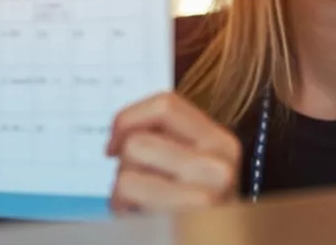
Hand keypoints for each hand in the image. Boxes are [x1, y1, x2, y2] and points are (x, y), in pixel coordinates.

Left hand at [106, 92, 242, 213]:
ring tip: (137, 208)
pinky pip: (128, 188)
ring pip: (129, 163)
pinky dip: (121, 207)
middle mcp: (220, 163)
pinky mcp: (188, 214)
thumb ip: (167, 142)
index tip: (114, 142)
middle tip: (134, 191)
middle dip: (123, 166)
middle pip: (138, 140)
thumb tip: (122, 127)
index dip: (129, 118)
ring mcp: (207, 191)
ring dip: (120, 189)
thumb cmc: (189, 217)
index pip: (165, 104)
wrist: (208, 240)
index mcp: (221, 143)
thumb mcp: (188, 171)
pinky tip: (140, 220)